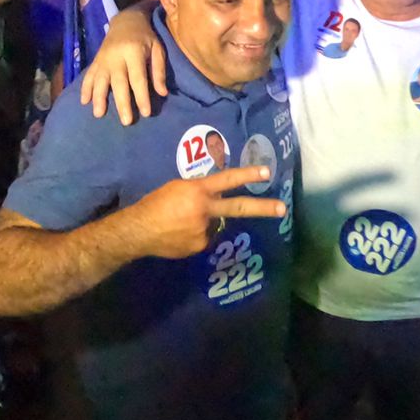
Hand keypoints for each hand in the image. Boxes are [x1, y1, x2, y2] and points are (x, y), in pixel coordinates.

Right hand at [79, 6, 166, 124]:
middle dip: (122, 103)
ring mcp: (103, 59)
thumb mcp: (157, 49)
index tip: (146, 113)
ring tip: (99, 114)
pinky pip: (89, 75)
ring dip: (98, 98)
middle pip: (119, 82)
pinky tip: (84, 102)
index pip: (138, 78)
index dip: (142, 96)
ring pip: (100, 80)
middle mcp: (116, 56)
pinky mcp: (96, 60)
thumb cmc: (145, 37)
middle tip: (126, 122)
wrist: (125, 20)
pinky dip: (85, 88)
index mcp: (134, 52)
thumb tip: (162, 93)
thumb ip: (159, 70)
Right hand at [128, 165, 286, 258]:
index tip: (267, 173)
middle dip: (263, 208)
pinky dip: (196, 235)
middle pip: (239, 208)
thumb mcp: (178, 188)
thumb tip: (215, 198)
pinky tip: (180, 234)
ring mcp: (204, 231)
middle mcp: (205, 210)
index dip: (247, 175)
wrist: (138, 231)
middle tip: (282, 209)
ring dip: (205, 222)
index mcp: (197, 191)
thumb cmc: (155, 203)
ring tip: (181, 223)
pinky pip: (204, 238)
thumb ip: (199, 191)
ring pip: (214, 224)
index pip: (227, 180)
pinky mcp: (200, 246)